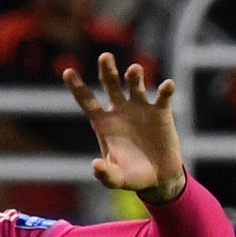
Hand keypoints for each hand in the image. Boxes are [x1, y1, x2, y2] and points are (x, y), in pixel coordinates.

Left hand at [63, 53, 184, 202]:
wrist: (159, 178)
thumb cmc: (133, 176)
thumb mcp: (117, 179)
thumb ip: (106, 174)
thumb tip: (95, 165)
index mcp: (104, 122)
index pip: (87, 100)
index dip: (77, 87)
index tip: (68, 72)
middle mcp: (120, 110)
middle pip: (110, 84)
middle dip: (107, 70)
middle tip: (105, 57)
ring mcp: (140, 108)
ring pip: (135, 85)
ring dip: (134, 76)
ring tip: (134, 71)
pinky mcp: (161, 112)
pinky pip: (162, 97)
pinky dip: (166, 90)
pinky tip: (168, 86)